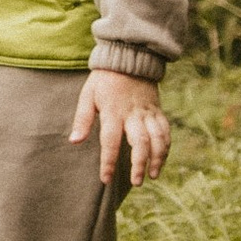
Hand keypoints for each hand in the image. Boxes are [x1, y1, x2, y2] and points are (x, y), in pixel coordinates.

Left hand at [71, 67, 169, 189]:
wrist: (129, 58)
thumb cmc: (104, 80)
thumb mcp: (88, 95)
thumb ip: (82, 119)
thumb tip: (74, 141)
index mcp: (112, 112)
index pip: (110, 142)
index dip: (109, 162)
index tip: (106, 179)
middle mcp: (133, 114)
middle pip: (140, 142)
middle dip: (139, 164)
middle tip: (136, 182)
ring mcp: (147, 112)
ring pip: (158, 138)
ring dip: (157, 158)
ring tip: (152, 176)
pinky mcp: (157, 110)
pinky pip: (165, 130)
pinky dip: (166, 146)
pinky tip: (161, 160)